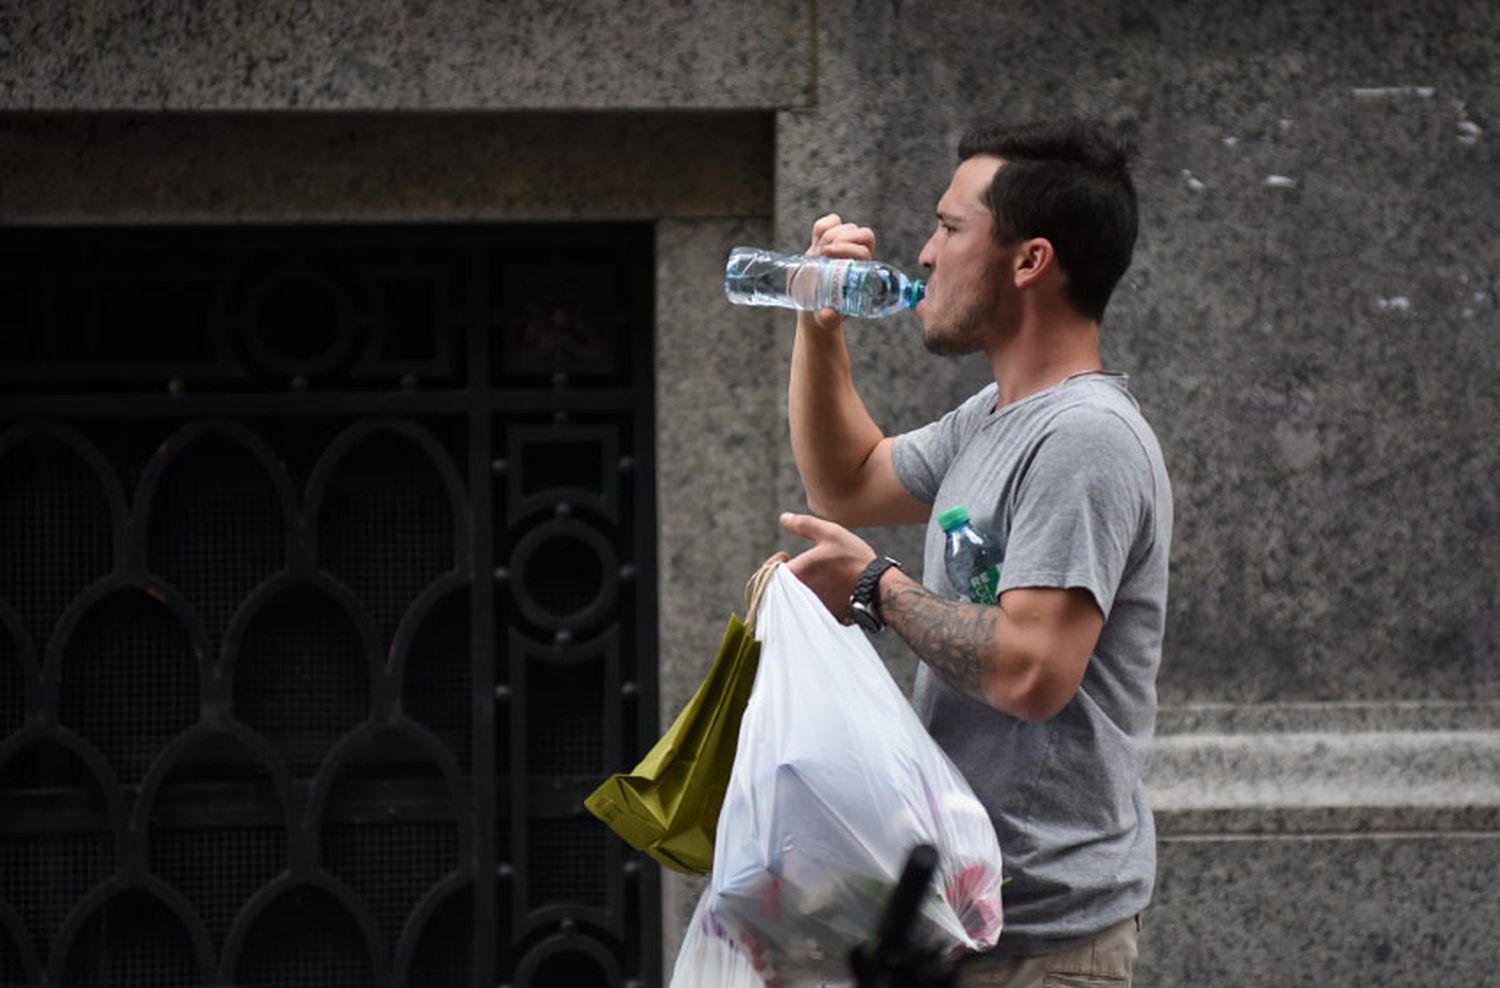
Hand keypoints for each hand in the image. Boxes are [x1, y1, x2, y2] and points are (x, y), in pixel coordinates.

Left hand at [779, 512, 877, 617]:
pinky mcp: (820, 615)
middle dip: (783, 576)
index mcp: (796, 573)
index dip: (773, 562)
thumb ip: (803, 525)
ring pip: (791, 598)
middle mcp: (798, 593)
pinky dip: (809, 599)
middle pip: (777, 588)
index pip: (768, 572)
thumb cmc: (853, 558)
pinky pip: (806, 609)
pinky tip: (822, 588)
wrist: (877, 587)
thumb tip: (783, 518)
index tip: (786, 556)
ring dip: (795, 587)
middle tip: (797, 565)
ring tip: (811, 576)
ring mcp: (809, 607)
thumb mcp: (829, 533)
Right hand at [803, 213, 876, 330]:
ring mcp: (842, 248)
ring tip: (817, 250)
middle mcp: (856, 257)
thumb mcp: (826, 318)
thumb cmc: (826, 314)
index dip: (848, 248)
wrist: (815, 309)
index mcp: (862, 272)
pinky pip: (831, 222)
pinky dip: (824, 225)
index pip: (863, 250)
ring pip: (845, 226)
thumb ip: (828, 318)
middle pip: (859, 233)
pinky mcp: (827, 242)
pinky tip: (815, 239)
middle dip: (841, 238)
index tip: (828, 254)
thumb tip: (827, 315)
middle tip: (823, 251)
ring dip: (831, 233)